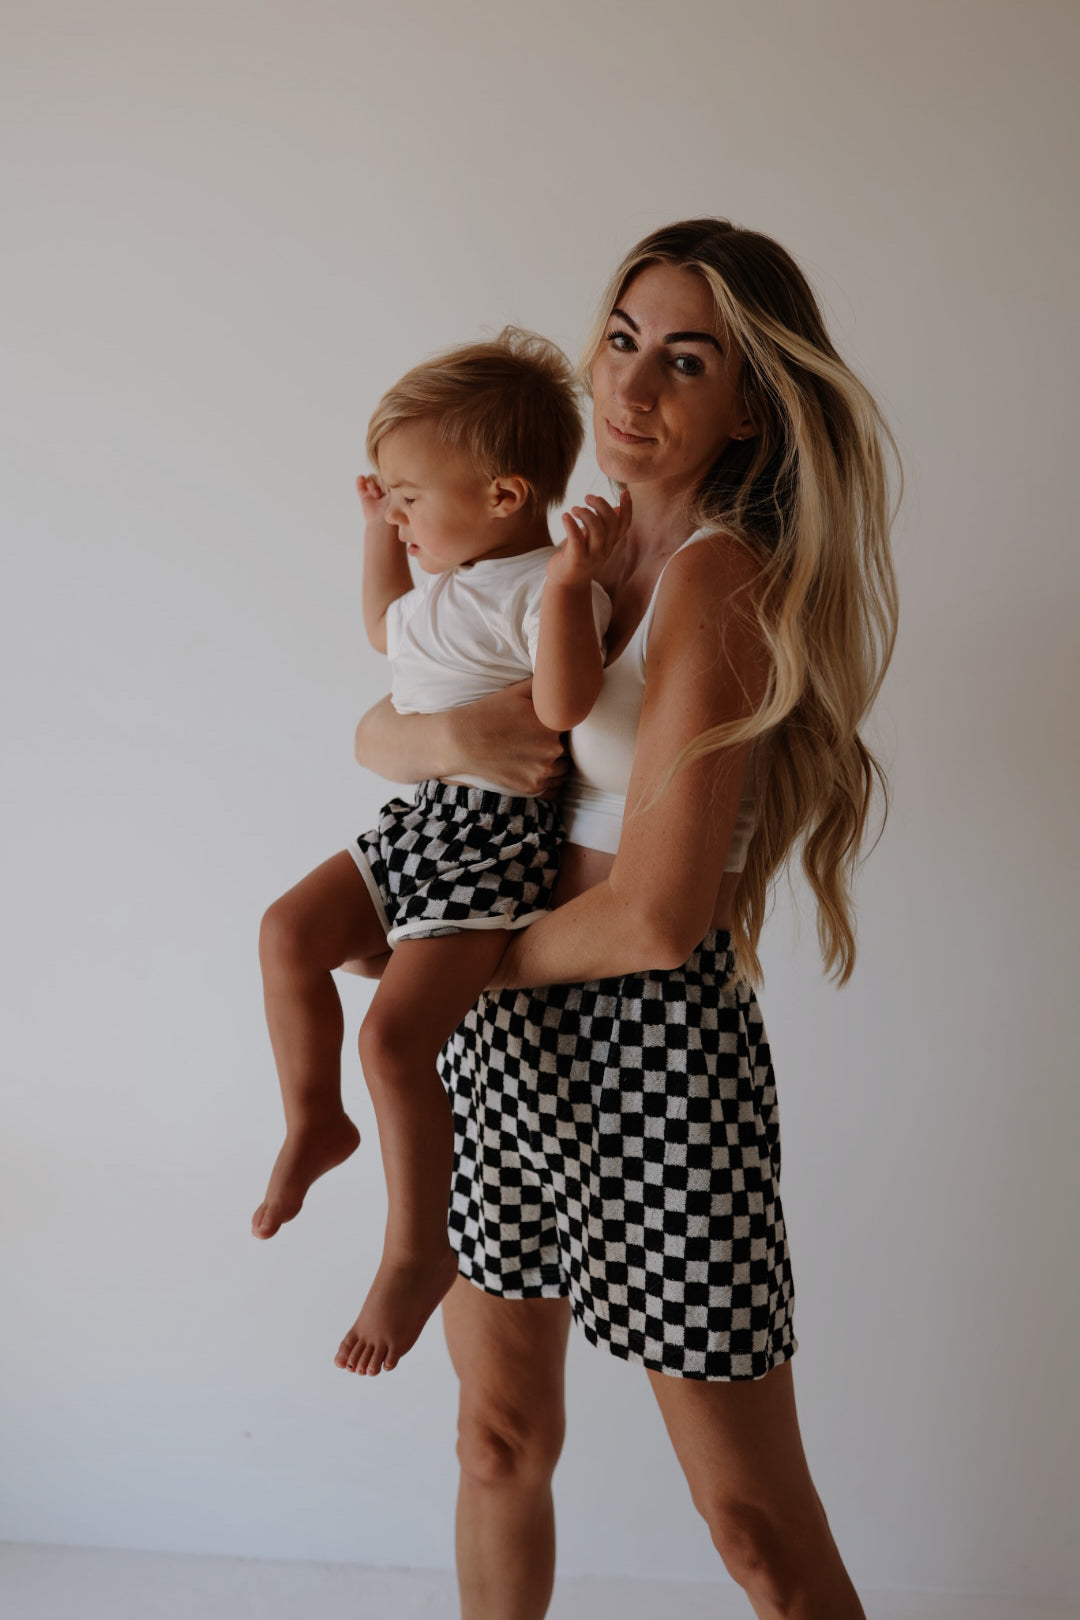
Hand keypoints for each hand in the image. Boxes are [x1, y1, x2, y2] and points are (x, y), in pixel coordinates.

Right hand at [356, 473, 393, 533]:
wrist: (382, 525)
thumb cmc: (393, 512)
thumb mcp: (396, 496)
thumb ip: (394, 484)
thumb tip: (395, 469)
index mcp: (393, 489)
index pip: (388, 476)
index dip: (387, 479)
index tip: (389, 490)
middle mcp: (383, 489)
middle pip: (379, 476)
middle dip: (379, 482)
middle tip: (380, 493)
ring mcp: (373, 492)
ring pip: (371, 478)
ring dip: (372, 483)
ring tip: (375, 494)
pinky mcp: (364, 496)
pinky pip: (360, 484)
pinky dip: (360, 480)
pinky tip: (361, 479)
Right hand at [453, 680, 569, 797]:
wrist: (462, 741)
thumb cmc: (489, 713)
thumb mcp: (517, 691)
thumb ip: (545, 685)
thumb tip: (563, 676)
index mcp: (554, 723)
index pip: (572, 725)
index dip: (561, 724)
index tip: (549, 724)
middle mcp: (553, 748)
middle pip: (568, 748)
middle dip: (557, 743)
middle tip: (537, 739)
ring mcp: (543, 770)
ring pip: (563, 768)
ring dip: (555, 762)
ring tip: (534, 753)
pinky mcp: (533, 787)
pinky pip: (552, 785)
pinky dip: (545, 777)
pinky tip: (529, 766)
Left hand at [547, 490, 630, 588]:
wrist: (566, 585)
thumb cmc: (579, 558)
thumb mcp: (595, 542)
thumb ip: (605, 527)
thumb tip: (617, 509)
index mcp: (609, 544)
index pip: (624, 525)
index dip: (628, 509)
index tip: (625, 491)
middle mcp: (603, 550)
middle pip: (611, 524)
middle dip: (602, 506)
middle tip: (588, 497)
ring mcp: (591, 556)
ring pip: (597, 532)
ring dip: (586, 514)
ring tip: (574, 509)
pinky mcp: (576, 561)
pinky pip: (577, 541)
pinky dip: (572, 526)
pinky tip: (565, 516)